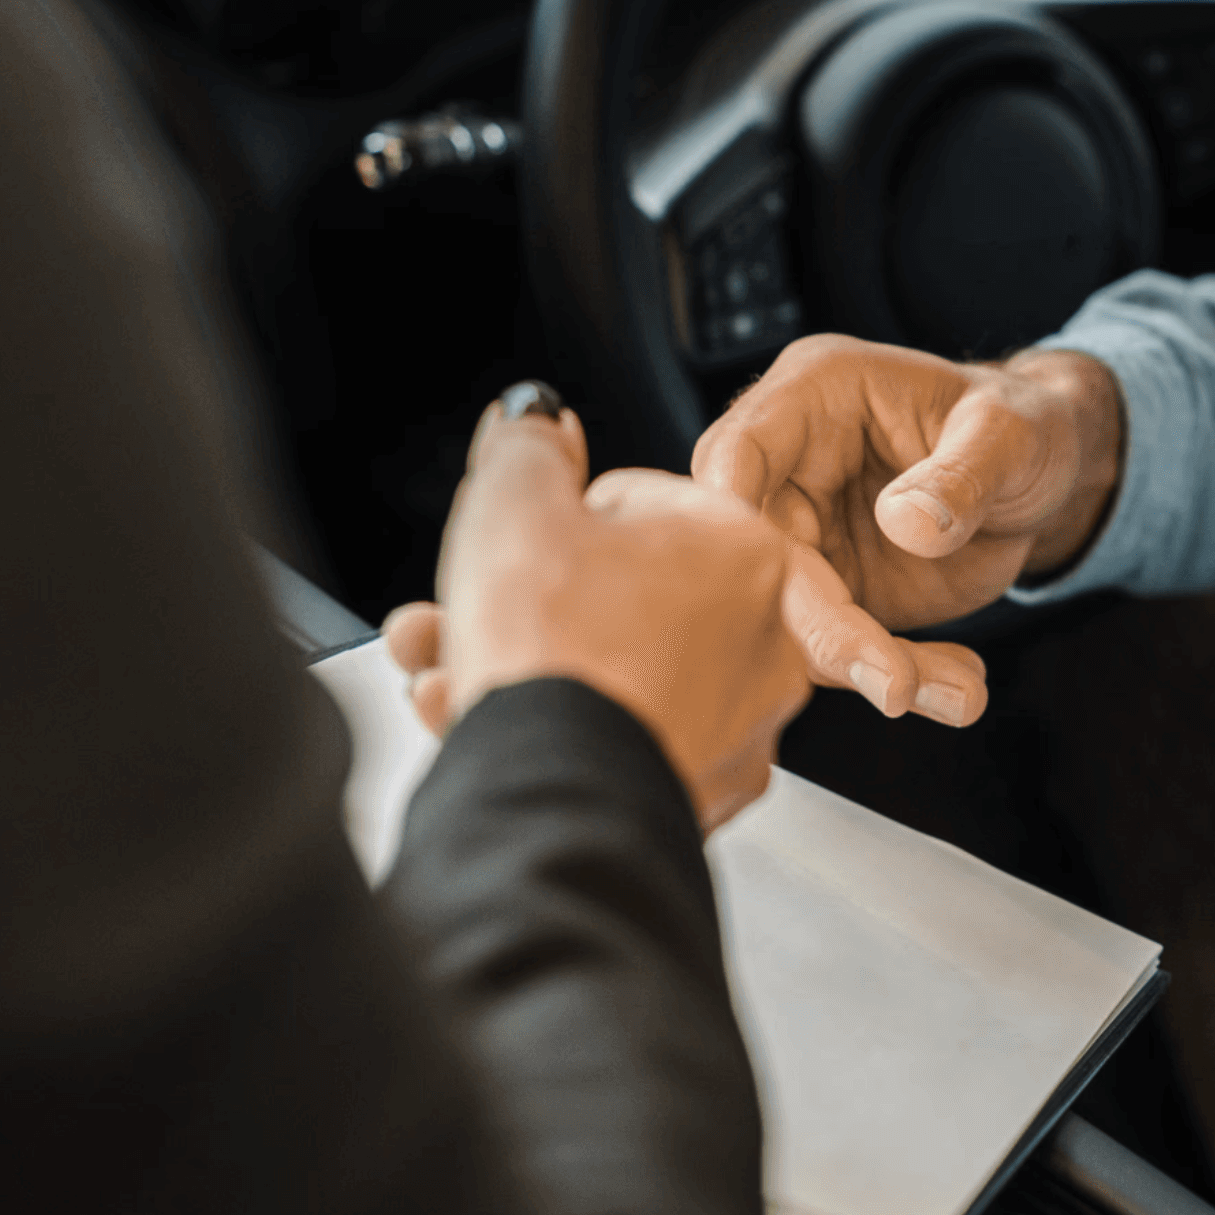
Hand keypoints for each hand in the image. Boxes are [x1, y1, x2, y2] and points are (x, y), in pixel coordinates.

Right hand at [383, 387, 813, 831]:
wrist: (558, 797)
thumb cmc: (555, 656)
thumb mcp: (515, 507)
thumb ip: (527, 448)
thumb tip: (537, 417)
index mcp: (744, 548)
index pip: (635, 504)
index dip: (554, 524)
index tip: (519, 549)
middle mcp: (766, 635)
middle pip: (624, 594)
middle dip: (527, 602)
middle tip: (466, 611)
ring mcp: (743, 721)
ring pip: (617, 671)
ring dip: (528, 666)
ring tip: (449, 670)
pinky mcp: (707, 790)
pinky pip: (626, 740)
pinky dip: (562, 731)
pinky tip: (491, 725)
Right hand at [690, 336, 1122, 722]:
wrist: (1043, 476)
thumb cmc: (1021, 424)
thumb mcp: (1009, 434)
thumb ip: (961, 474)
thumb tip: (905, 523)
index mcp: (814, 396)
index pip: (738, 452)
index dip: (733, 515)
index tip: (763, 578)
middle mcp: (793, 470)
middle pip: (762, 554)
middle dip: (821, 625)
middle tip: (895, 682)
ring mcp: (810, 539)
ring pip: (799, 617)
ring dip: (870, 667)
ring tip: (959, 693)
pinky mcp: (839, 596)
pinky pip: (850, 650)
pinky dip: (903, 678)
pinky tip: (960, 689)